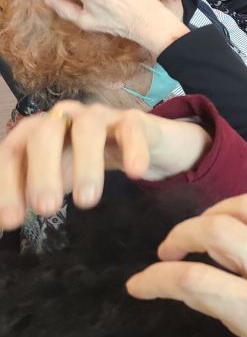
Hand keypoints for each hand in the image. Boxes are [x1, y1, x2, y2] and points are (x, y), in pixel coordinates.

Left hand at [0, 102, 209, 228]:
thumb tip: (6, 221)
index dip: (9, 185)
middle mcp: (65, 117)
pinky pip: (132, 128)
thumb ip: (33, 192)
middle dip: (42, 172)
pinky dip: (133, 149)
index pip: (13, 152)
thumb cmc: (89, 160)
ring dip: (85, 164)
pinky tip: (135, 173)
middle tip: (46, 209)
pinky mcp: (134, 119)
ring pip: (88, 129)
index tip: (12, 221)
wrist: (142, 142)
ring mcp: (101, 115)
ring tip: (87, 201)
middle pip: (45, 135)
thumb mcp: (57, 177)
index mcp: (38, 131)